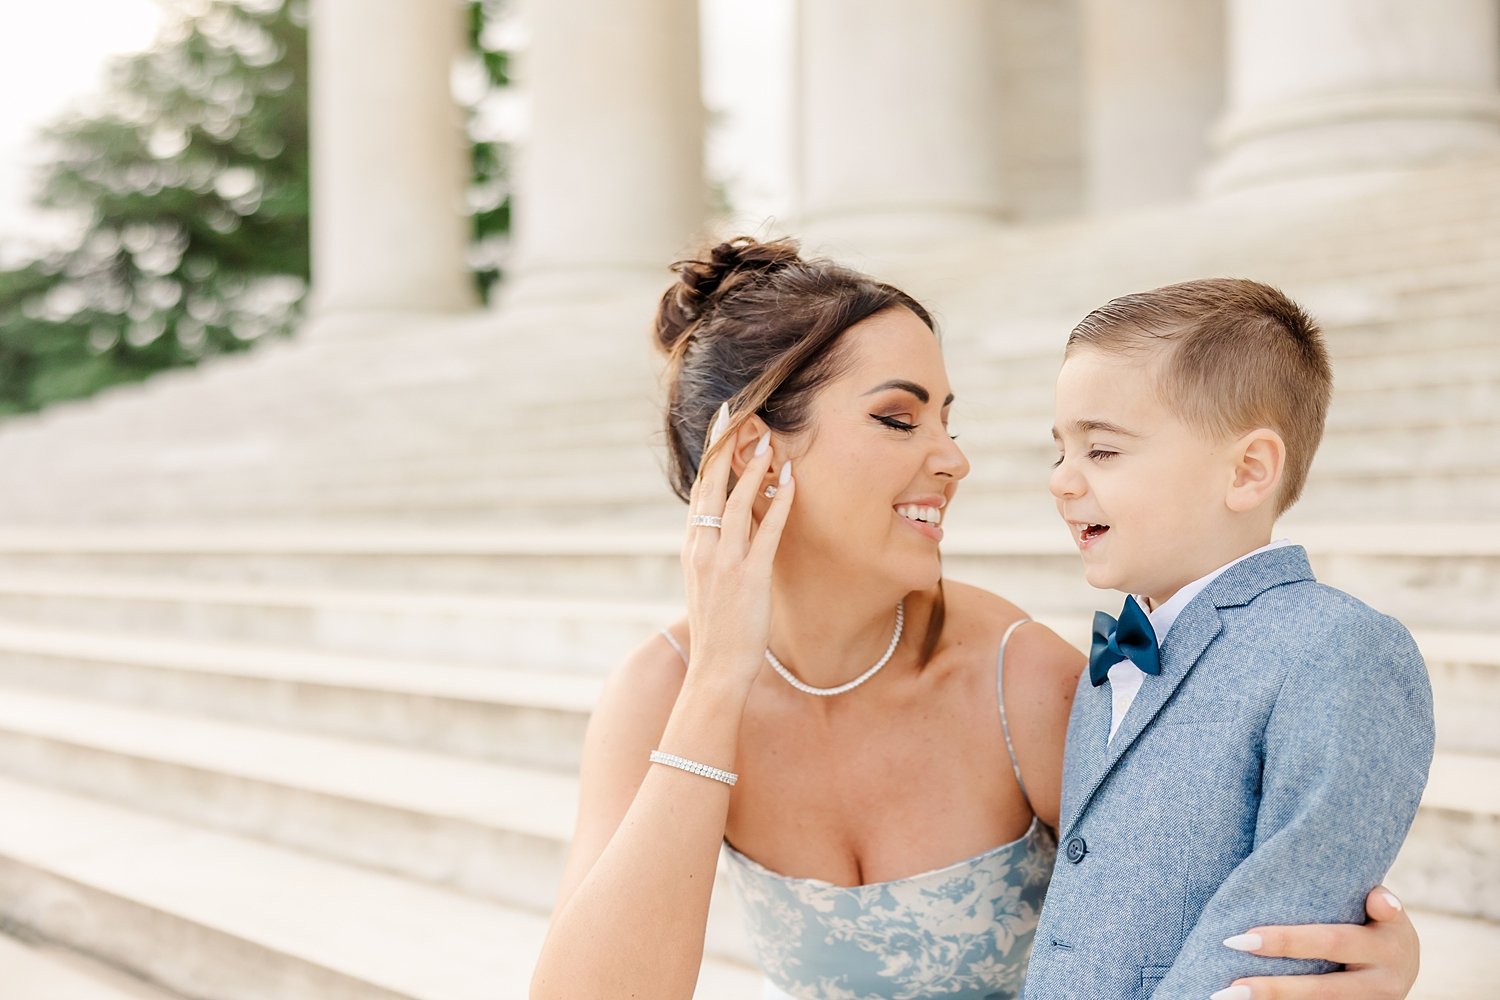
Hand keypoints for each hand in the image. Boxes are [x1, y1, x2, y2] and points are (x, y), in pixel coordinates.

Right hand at [682, 405, 795, 690]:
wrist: (715, 668)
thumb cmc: (717, 629)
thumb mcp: (706, 584)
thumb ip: (714, 553)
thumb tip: (728, 527)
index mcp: (692, 548)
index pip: (699, 491)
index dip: (710, 457)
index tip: (720, 428)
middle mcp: (703, 549)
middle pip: (711, 486)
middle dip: (724, 447)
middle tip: (735, 414)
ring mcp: (725, 561)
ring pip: (737, 502)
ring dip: (754, 469)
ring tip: (768, 442)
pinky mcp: (750, 576)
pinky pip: (767, 531)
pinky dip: (779, 503)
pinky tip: (791, 482)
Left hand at [1212, 886, 1418, 998]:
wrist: (1402, 966)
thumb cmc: (1378, 924)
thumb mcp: (1386, 912)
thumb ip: (1379, 903)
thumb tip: (1379, 899)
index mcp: (1388, 948)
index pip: (1331, 943)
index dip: (1289, 942)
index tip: (1246, 937)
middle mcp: (1381, 984)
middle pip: (1323, 989)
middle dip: (1275, 988)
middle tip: (1232, 985)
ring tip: (1231, 997)